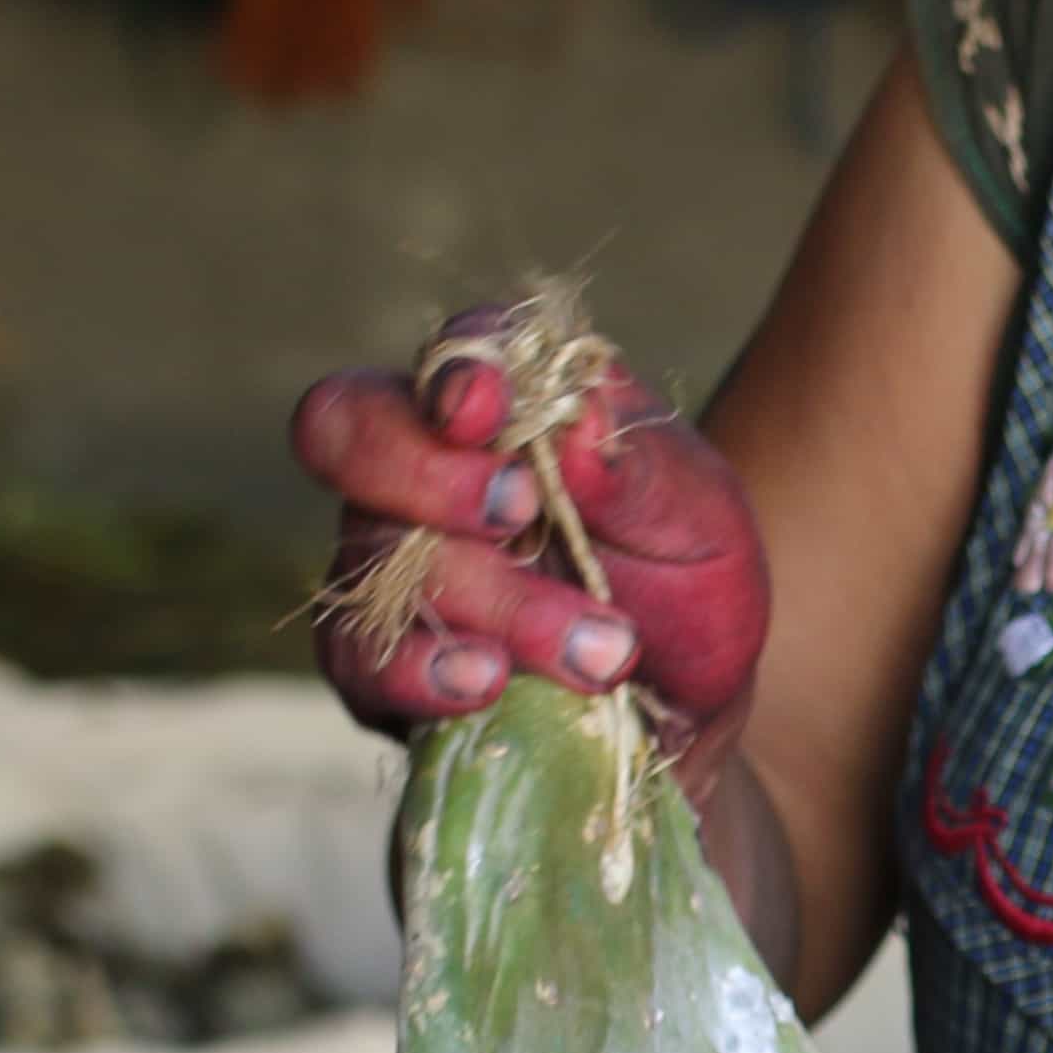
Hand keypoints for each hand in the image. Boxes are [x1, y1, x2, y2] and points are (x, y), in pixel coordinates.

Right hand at [292, 316, 770, 750]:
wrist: (687, 699)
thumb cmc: (687, 579)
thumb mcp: (699, 518)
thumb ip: (637, 472)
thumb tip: (577, 426)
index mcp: (510, 403)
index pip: (454, 353)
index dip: (457, 371)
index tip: (486, 410)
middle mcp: (425, 466)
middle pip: (353, 430)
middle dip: (429, 473)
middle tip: (519, 513)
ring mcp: (388, 560)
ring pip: (377, 556)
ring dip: (489, 601)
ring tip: (598, 654)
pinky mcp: (378, 656)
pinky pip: (360, 657)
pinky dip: (422, 671)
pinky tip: (488, 683)